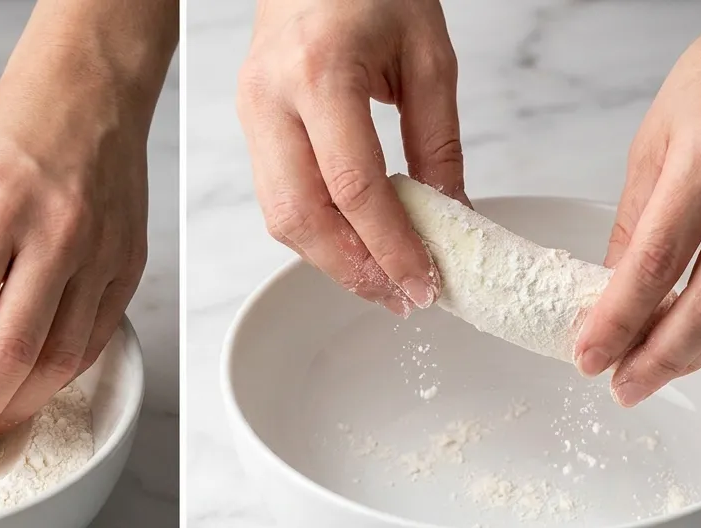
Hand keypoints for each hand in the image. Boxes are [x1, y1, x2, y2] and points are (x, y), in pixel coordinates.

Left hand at [0, 50, 158, 473]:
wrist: (89, 94)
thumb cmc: (14, 134)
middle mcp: (56, 235)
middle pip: (11, 354)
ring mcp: (100, 255)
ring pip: (59, 360)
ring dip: (16, 408)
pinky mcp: (127, 268)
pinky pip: (91, 342)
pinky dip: (56, 377)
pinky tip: (28, 390)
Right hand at [237, 0, 463, 316]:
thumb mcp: (429, 56)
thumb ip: (439, 142)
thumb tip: (452, 216)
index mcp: (320, 72)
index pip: (353, 186)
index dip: (389, 246)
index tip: (423, 282)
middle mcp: (273, 99)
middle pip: (301, 216)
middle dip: (353, 270)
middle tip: (401, 297)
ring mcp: (252, 113)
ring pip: (279, 216)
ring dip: (331, 260)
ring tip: (382, 280)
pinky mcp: (249, 124)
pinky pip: (276, 197)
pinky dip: (316, 232)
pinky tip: (353, 245)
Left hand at [574, 0, 700, 405]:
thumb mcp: (651, 143)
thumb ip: (632, 223)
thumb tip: (609, 292)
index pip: (656, 264)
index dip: (619, 321)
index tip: (588, 355)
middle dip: (659, 358)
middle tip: (621, 385)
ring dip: (696, 353)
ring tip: (651, 372)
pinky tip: (698, 339)